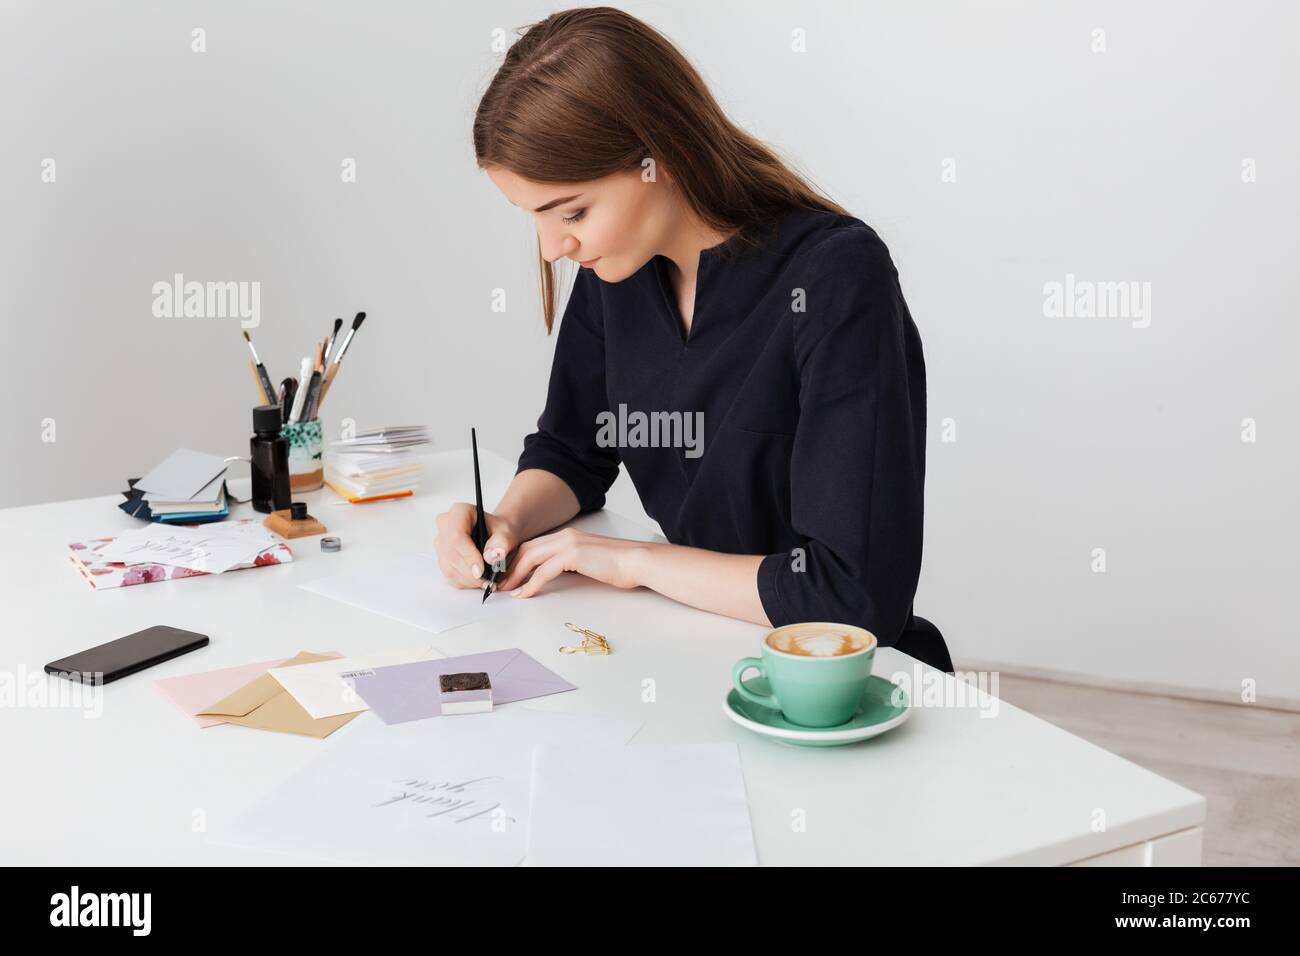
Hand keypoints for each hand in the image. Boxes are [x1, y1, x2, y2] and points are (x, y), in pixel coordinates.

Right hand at [433, 502, 517, 589]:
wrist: (496, 536)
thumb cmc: (499, 531)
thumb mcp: (507, 532)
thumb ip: (503, 542)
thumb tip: (492, 556)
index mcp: (459, 512)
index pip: (456, 536)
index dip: (468, 556)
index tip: (481, 571)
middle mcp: (445, 525)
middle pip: (451, 554)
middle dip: (470, 572)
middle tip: (488, 581)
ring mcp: (441, 543)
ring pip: (449, 567)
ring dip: (469, 579)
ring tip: (486, 581)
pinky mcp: (442, 558)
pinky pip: (450, 576)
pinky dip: (465, 582)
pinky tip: (478, 580)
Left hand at [495, 527, 647, 597]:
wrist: (637, 561)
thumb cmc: (619, 565)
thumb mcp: (588, 562)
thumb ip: (570, 565)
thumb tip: (554, 577)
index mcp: (568, 536)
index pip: (533, 546)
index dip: (516, 561)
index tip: (507, 576)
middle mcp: (565, 536)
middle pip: (526, 549)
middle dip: (509, 567)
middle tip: (499, 583)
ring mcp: (568, 544)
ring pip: (530, 557)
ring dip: (515, 574)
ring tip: (506, 589)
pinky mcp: (573, 555)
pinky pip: (543, 570)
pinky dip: (531, 583)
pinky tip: (525, 593)